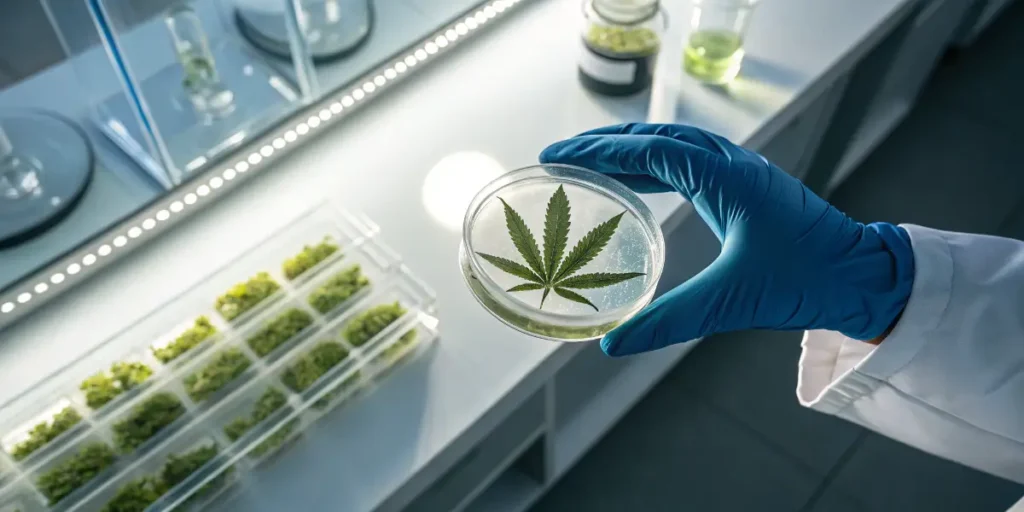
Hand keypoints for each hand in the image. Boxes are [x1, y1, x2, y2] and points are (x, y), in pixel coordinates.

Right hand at [539, 123, 914, 356]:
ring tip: (592, 165)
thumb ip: (669, 320)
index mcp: (724, 176)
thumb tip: (614, 343)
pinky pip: (691, 162)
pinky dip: (657, 165)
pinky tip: (642, 183)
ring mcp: (742, 171)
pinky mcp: (749, 187)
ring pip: (674, 146)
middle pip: (656, 137)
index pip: (647, 150)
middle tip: (563, 157)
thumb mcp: (731, 301)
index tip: (558, 156)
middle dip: (606, 144)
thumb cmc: (806, 280)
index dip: (597, 151)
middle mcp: (732, 163)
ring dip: (631, 150)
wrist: (860, 276)